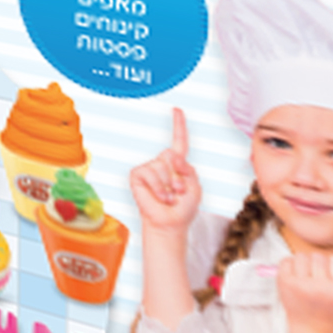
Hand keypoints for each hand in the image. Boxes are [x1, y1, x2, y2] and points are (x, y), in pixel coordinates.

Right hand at [130, 108, 201, 235]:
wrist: (170, 224)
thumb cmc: (183, 207)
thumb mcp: (195, 186)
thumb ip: (188, 168)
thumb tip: (171, 155)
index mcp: (178, 164)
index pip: (179, 141)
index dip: (178, 125)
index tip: (177, 109)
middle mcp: (162, 163)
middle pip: (170, 154)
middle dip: (178, 174)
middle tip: (178, 191)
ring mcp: (149, 168)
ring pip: (160, 165)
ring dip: (168, 185)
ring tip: (170, 197)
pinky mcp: (137, 176)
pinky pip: (148, 173)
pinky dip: (157, 186)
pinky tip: (160, 197)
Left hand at [277, 251, 332, 332]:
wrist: (312, 329)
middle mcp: (319, 288)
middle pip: (318, 256)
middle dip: (319, 264)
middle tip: (319, 277)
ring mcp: (299, 287)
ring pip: (301, 256)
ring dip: (304, 263)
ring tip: (307, 276)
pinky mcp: (284, 285)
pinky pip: (285, 261)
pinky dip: (290, 265)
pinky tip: (296, 276)